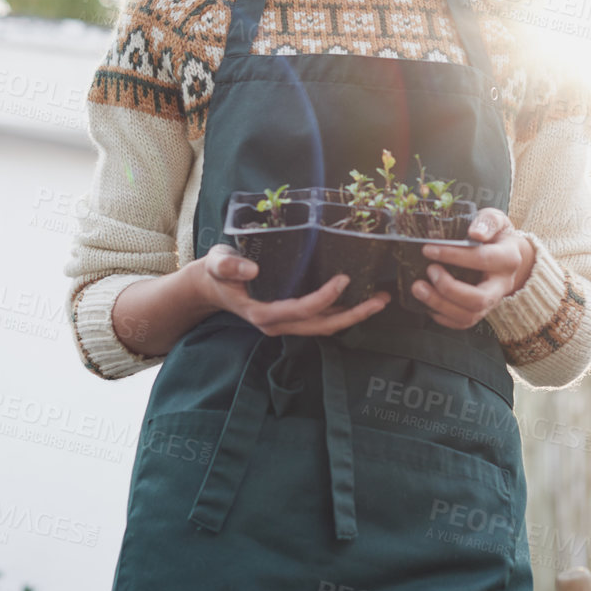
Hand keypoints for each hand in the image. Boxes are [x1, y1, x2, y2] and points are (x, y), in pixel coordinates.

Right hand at [194, 244, 390, 337]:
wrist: (211, 286)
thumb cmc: (217, 272)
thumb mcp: (218, 264)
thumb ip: (230, 266)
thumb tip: (252, 269)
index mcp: (262, 313)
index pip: (300, 310)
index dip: (324, 298)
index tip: (343, 279)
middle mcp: (277, 324)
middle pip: (321, 325)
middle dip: (353, 314)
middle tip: (379, 300)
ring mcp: (286, 323)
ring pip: (324, 326)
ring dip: (353, 315)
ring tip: (379, 300)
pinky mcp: (291, 317)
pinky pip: (320, 319)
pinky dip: (341, 311)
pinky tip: (359, 298)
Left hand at [411, 208, 535, 330]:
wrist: (507, 255)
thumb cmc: (495, 235)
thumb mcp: (494, 219)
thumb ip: (487, 222)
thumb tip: (475, 232)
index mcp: (507, 258)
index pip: (482, 260)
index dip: (453, 255)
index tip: (428, 249)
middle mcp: (502, 285)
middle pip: (479, 300)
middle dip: (448, 289)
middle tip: (428, 271)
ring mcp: (492, 301)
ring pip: (469, 316)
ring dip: (440, 305)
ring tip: (418, 288)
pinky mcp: (480, 311)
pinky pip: (462, 323)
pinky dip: (442, 317)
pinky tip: (427, 303)